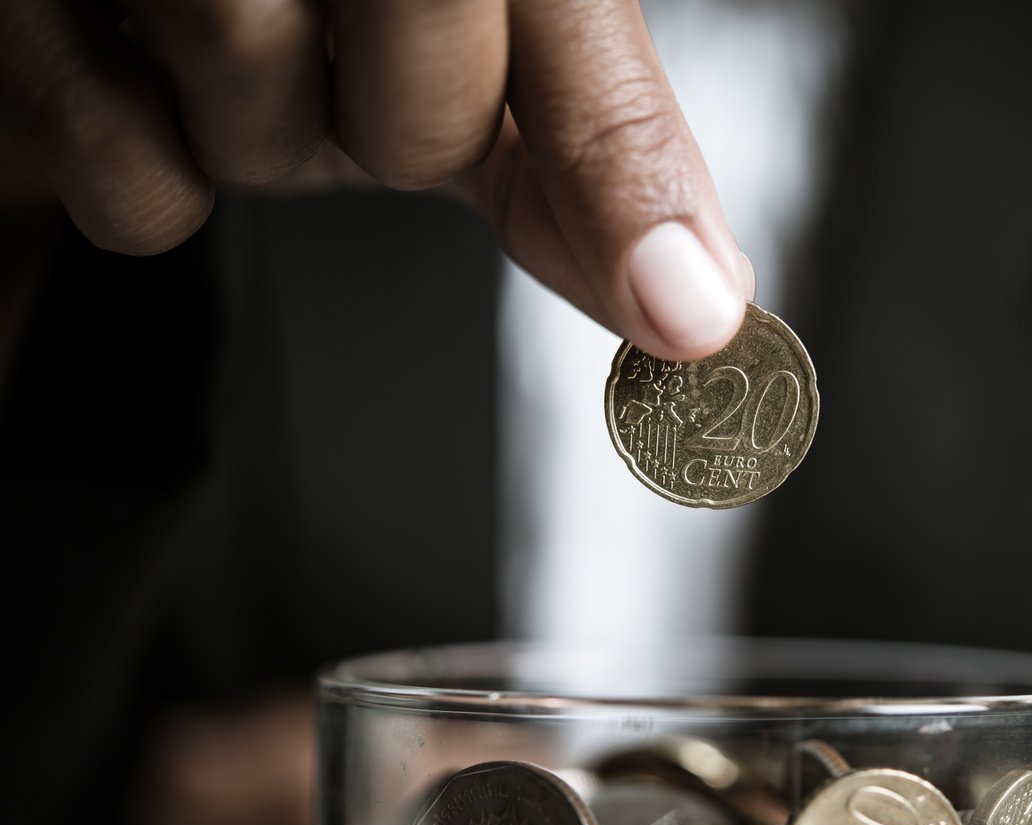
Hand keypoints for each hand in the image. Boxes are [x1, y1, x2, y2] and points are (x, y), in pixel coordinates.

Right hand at [0, 0, 752, 359]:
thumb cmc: (343, 8)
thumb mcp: (489, 49)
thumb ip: (594, 152)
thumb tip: (696, 308)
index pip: (573, 58)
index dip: (628, 179)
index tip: (689, 318)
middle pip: (418, 118)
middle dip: (397, 133)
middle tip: (349, 65)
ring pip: (259, 124)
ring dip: (261, 137)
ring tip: (238, 53)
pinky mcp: (21, 7)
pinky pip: (132, 185)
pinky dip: (147, 172)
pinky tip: (139, 74)